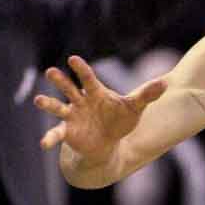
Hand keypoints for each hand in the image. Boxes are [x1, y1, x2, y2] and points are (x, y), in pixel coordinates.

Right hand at [35, 57, 166, 155]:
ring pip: (57, 107)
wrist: (109, 142)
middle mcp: (80, 101)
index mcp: (94, 92)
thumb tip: (165, 83)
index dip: (81, 69)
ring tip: (38, 101)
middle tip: (50, 72)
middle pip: (67, 88)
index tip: (72, 59)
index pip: (87, 78)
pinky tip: (43, 144)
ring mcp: (71, 115)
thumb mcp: (134, 108)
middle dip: (60, 80)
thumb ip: (147, 95)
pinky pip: (56, 133)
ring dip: (47, 104)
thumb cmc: (119, 120)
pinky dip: (49, 138)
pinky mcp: (67, 131)